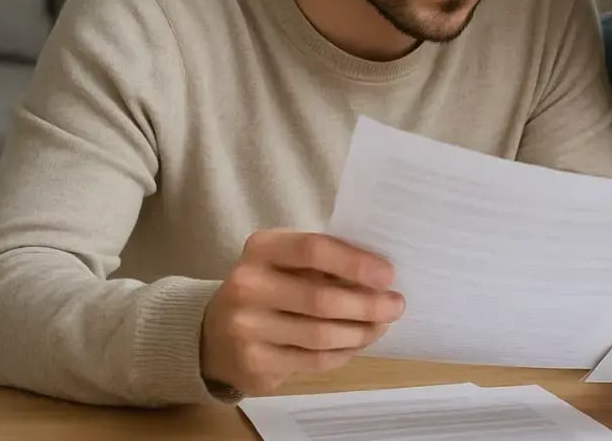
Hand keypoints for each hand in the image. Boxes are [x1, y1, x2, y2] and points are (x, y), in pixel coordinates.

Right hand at [201, 229, 404, 394]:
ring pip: (321, 335)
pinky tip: (357, 344)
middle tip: (396, 306)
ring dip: (362, 332)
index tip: (388, 275)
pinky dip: (344, 353)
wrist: (215, 335)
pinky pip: (314, 360)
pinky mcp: (254, 362)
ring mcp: (247, 327)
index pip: (313, 249)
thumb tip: (382, 275)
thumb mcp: (287, 263)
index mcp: (262, 249)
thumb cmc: (269, 289)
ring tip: (381, 325)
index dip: (355, 263)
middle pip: (322, 298)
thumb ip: (325, 262)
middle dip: (368, 305)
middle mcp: (248, 285)